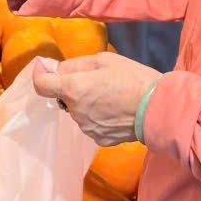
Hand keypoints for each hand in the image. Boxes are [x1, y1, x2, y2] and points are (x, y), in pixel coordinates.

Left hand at [33, 54, 161, 147]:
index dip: (40, 74)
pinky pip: (90, 123)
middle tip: (96, 79)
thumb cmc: (133, 79)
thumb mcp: (104, 60)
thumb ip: (75, 65)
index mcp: (74, 89)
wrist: (159, 109)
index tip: (46, 67)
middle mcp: (76, 111)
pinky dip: (97, 116)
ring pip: (78, 110)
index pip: (41, 85)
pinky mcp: (99, 139)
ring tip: (111, 95)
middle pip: (64, 97)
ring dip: (86, 102)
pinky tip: (115, 110)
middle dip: (73, 87)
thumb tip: (56, 69)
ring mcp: (87, 128)